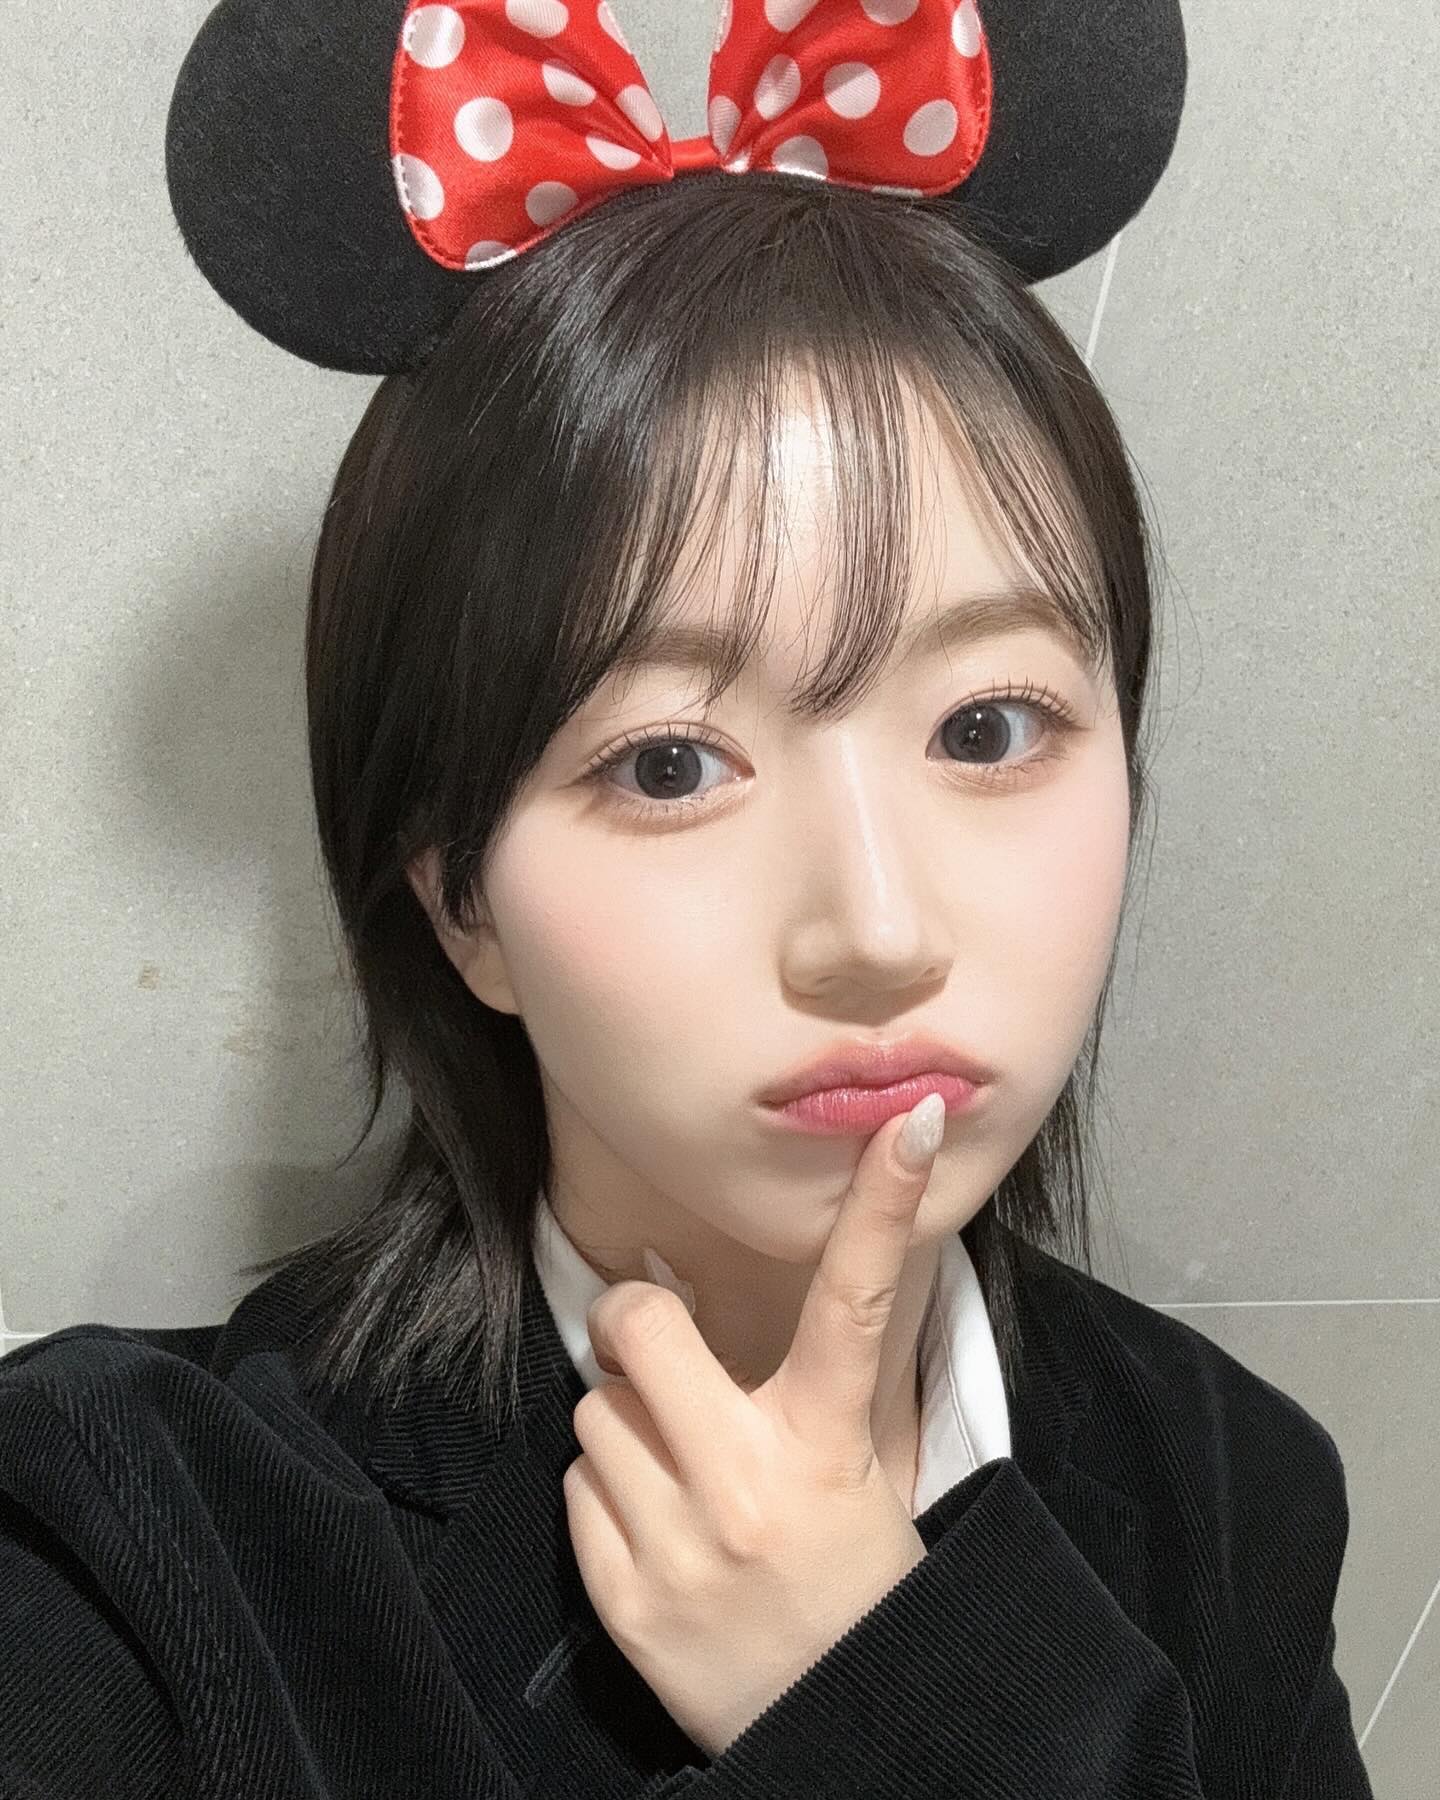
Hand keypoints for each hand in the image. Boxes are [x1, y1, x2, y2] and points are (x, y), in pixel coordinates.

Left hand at [561, 1096, 944, 1759]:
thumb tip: (703, 1305)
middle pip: (639, 1329)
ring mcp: (680, 1545)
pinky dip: (607, 1497)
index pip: (856, 1301)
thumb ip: (802, 1393)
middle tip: (654, 1341)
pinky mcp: (625, 1599)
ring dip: (625, 1426)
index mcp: (830, 1445)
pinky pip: (576, 1490)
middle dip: (635, 1322)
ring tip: (682, 1476)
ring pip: (596, 1412)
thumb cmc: (854, 1586)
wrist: (845, 1732)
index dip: (882, 1203)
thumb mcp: (862, 1478)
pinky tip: (659, 1534)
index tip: (910, 1121)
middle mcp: (751, 1485)